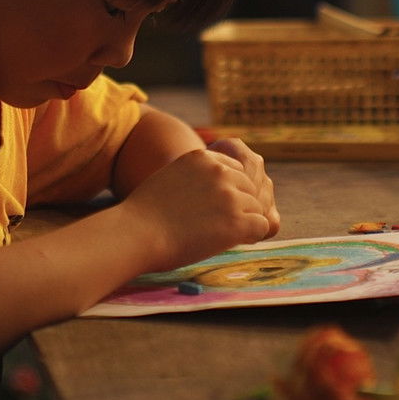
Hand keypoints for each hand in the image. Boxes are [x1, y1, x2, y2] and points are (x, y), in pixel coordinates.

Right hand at [119, 146, 277, 271]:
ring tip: (218, 235)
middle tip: (218, 225)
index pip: (235, 171)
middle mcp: (220, 171)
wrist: (136, 234)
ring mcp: (230, 196)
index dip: (228, 192)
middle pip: (249, 189)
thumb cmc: (144, 215)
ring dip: (243, 222)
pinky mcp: (237, 221)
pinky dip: (250, 237)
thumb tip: (210, 193)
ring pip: (257, 208)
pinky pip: (262, 226)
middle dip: (240, 207)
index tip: (214, 209)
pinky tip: (229, 242)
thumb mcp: (171, 177)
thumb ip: (195, 178)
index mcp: (203, 157)